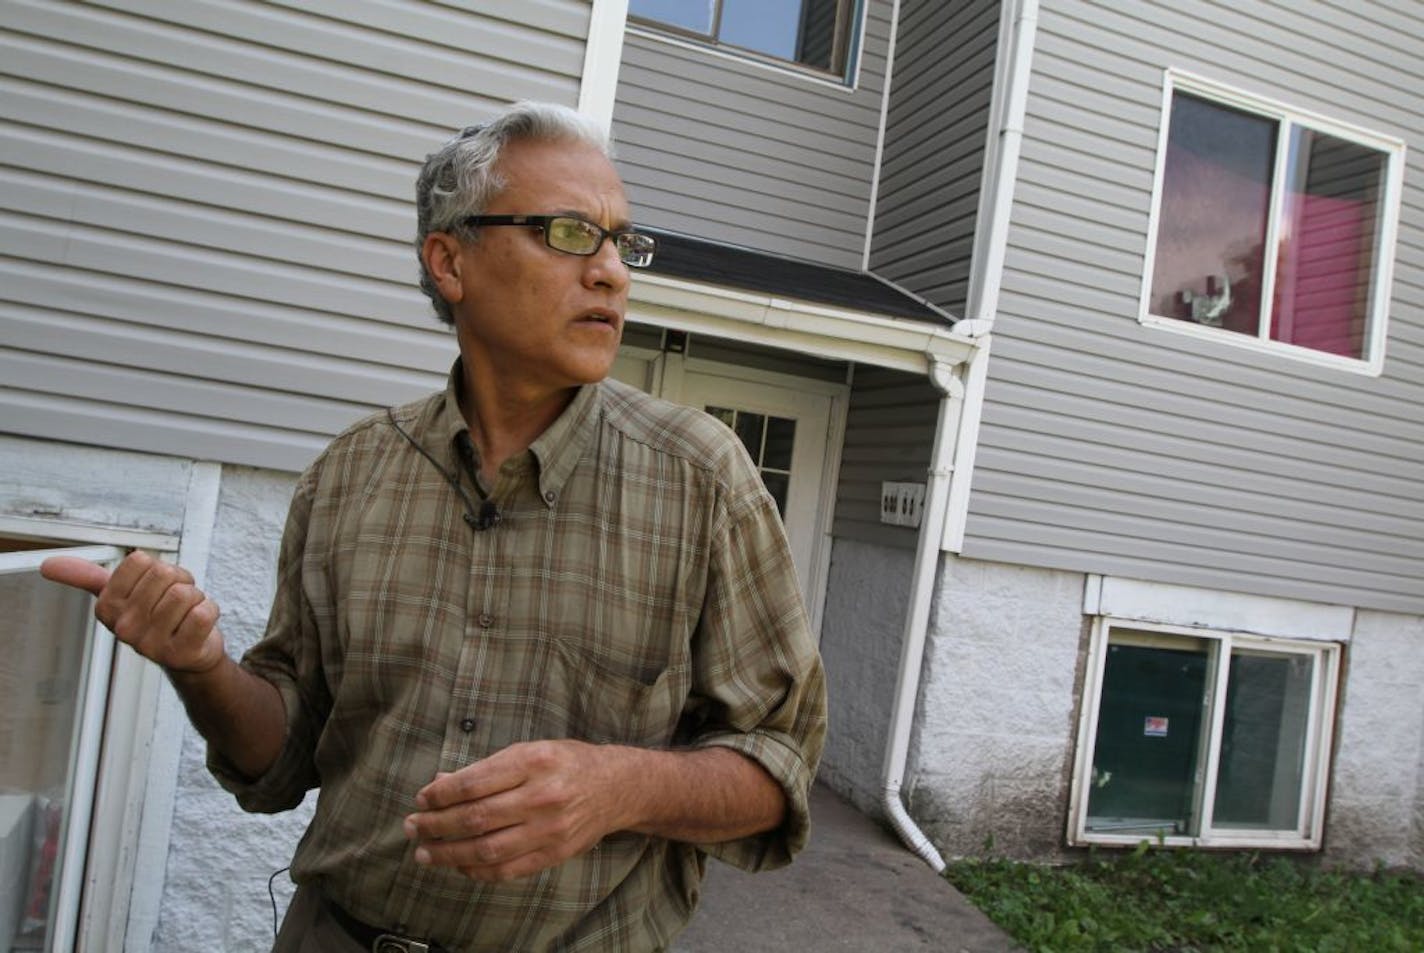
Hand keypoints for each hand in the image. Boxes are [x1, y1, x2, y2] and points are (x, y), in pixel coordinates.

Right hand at [41, 551, 224, 673]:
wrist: (190, 654)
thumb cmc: (159, 616)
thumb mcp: (122, 595)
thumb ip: (87, 578)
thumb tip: (46, 565)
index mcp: (107, 608)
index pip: (140, 561)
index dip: (156, 568)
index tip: (155, 589)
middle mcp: (124, 628)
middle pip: (165, 574)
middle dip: (180, 582)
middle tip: (175, 603)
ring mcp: (151, 644)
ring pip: (185, 593)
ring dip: (196, 598)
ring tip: (186, 615)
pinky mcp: (180, 654)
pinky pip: (203, 612)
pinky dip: (210, 612)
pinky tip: (200, 627)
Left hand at [404, 739, 627, 881]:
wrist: (616, 787)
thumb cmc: (566, 763)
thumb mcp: (529, 751)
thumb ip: (486, 768)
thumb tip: (440, 784)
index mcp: (534, 761)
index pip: (474, 783)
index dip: (440, 795)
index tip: (421, 799)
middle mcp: (542, 796)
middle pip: (475, 818)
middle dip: (435, 826)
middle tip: (411, 827)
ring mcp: (549, 829)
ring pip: (486, 849)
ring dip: (448, 854)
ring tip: (424, 852)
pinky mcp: (554, 854)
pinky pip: (506, 870)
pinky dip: (476, 870)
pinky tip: (457, 864)